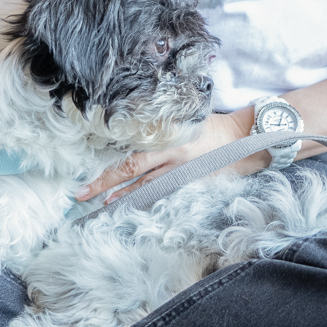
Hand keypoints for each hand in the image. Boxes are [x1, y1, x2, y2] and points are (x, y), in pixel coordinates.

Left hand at [74, 106, 261, 202]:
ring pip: (147, 189)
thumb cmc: (212, 125)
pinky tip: (135, 206)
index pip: (132, 159)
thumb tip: (132, 131)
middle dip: (105, 185)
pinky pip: (164, 193)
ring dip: (123, 197)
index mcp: (169, 141)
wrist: (243, 138)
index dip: (108, 173)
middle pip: (132, 174)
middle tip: (82, 195)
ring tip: (104, 205)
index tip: (86, 181)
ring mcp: (182, 175)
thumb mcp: (185, 120)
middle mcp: (173, 159)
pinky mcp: (191, 184)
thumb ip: (160, 128)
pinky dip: (147, 200)